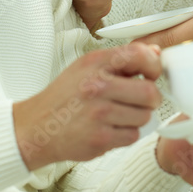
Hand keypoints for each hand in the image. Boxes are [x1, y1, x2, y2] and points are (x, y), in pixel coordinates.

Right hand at [12, 43, 161, 169]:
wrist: (37, 127)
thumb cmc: (63, 97)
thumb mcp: (87, 67)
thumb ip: (120, 60)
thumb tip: (155, 53)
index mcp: (95, 63)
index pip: (140, 55)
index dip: (154, 66)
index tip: (151, 74)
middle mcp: (97, 86)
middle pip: (150, 92)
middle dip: (151, 99)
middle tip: (141, 100)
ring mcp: (99, 113)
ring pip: (145, 117)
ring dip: (137, 118)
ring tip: (119, 114)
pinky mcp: (101, 138)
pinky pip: (133, 136)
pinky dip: (126, 134)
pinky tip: (110, 127)